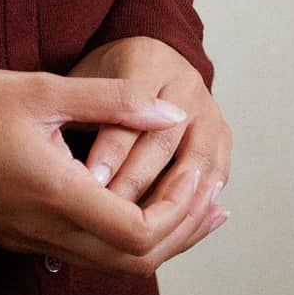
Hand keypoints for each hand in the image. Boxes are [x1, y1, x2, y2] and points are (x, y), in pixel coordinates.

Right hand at [0, 66, 225, 274]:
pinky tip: (141, 204)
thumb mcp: (40, 89)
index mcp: (53, 194)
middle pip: (136, 262)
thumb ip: (112, 101)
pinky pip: (86, 253)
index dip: (181, 211)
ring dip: (160, 239)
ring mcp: (29, 240)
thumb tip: (173, 111)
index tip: (202, 175)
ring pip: (111, 264)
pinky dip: (126, 237)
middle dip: (184, 233)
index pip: (139, 233)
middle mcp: (44, 230)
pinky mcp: (18, 237)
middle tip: (217, 201)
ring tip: (196, 205)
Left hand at [71, 37, 230, 217]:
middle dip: (135, 183)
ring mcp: (210, 112)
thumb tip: (70, 165)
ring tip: (139, 232)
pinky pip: (215, 177)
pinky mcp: (222, 137)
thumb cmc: (103, 78)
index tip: (88, 183)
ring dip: (168, 202)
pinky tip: (175, 229)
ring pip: (196, 164)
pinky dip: (196, 206)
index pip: (131, 111)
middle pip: (165, 142)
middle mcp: (187, 85)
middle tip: (107, 215)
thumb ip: (79, 112)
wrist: (143, 65)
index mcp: (150, 62)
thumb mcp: (81, 82)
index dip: (110, 151)